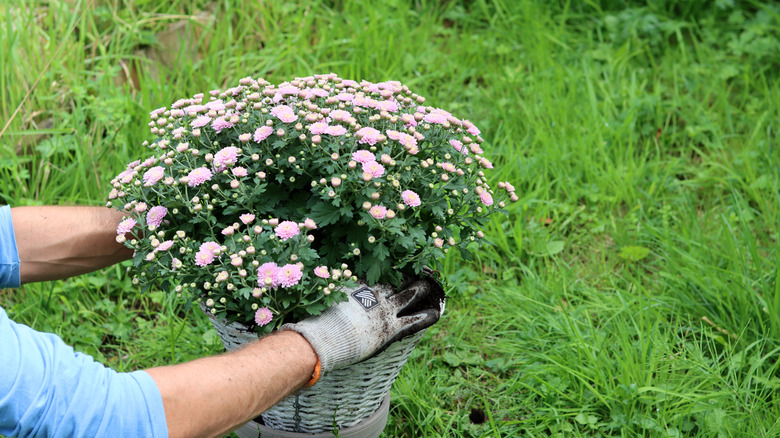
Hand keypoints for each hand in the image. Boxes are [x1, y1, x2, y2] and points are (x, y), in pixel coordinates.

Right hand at [282, 277, 444, 373]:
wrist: (324, 339)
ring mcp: (385, 311)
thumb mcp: (327, 296)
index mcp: (360, 286)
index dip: (390, 268)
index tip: (397, 263)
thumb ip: (334, 284)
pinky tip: (435, 313)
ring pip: (408, 295)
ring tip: (429, 285)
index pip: (380, 272)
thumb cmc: (320, 320)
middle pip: (396, 279)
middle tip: (417, 269)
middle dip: (406, 273)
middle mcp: (375, 295)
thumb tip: (331, 273)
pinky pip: (413, 320)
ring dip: (419, 290)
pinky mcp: (391, 329)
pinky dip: (424, 316)